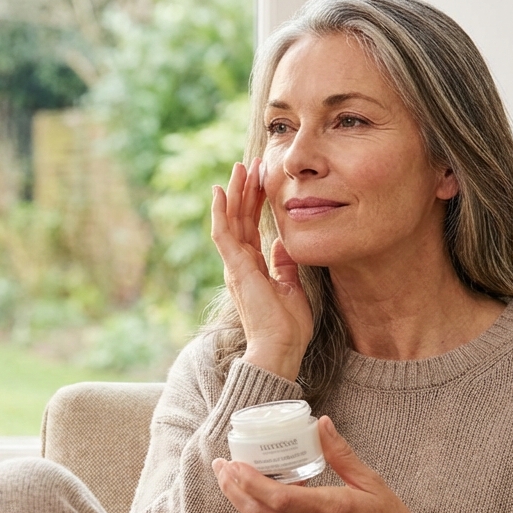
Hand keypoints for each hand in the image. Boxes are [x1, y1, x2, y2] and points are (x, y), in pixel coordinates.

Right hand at [211, 158, 312, 380]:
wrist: (279, 349)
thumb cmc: (287, 327)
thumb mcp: (291, 287)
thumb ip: (284, 265)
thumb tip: (283, 244)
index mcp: (252, 268)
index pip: (251, 227)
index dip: (255, 202)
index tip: (263, 179)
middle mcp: (239, 264)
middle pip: (239, 219)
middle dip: (245, 190)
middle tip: (251, 164)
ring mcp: (235, 266)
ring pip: (230, 221)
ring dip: (234, 193)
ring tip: (240, 168)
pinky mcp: (236, 269)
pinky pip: (223, 235)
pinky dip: (220, 212)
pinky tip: (221, 192)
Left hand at [213, 416, 442, 512]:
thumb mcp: (372, 483)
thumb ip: (342, 454)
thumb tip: (321, 424)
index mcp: (331, 509)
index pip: (278, 498)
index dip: (250, 482)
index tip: (233, 463)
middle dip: (233, 489)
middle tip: (219, 467)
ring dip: (243, 502)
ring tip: (230, 479)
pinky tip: (261, 497)